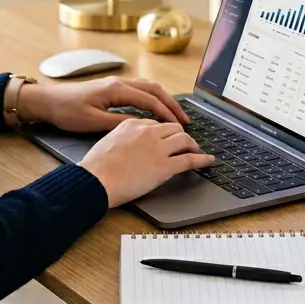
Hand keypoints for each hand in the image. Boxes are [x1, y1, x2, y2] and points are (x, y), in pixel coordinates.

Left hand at [17, 76, 188, 132]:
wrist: (47, 101)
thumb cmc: (67, 111)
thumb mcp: (93, 122)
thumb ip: (119, 123)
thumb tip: (143, 126)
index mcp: (116, 89)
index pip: (150, 100)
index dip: (167, 113)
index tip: (180, 126)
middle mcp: (118, 82)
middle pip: (154, 89)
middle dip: (171, 103)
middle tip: (184, 120)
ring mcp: (115, 83)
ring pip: (147, 86)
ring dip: (163, 99)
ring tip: (174, 115)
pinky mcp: (110, 87)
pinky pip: (138, 89)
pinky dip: (151, 97)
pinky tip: (154, 109)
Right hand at [77, 118, 213, 207]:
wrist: (96, 179)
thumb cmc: (96, 166)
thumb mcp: (108, 141)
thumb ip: (122, 138)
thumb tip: (128, 145)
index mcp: (133, 124)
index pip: (156, 124)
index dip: (165, 132)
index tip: (168, 137)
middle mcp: (148, 132)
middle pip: (173, 128)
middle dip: (181, 135)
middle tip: (184, 143)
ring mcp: (158, 148)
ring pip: (184, 139)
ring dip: (193, 145)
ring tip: (196, 150)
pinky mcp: (165, 166)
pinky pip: (190, 159)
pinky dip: (202, 159)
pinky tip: (208, 161)